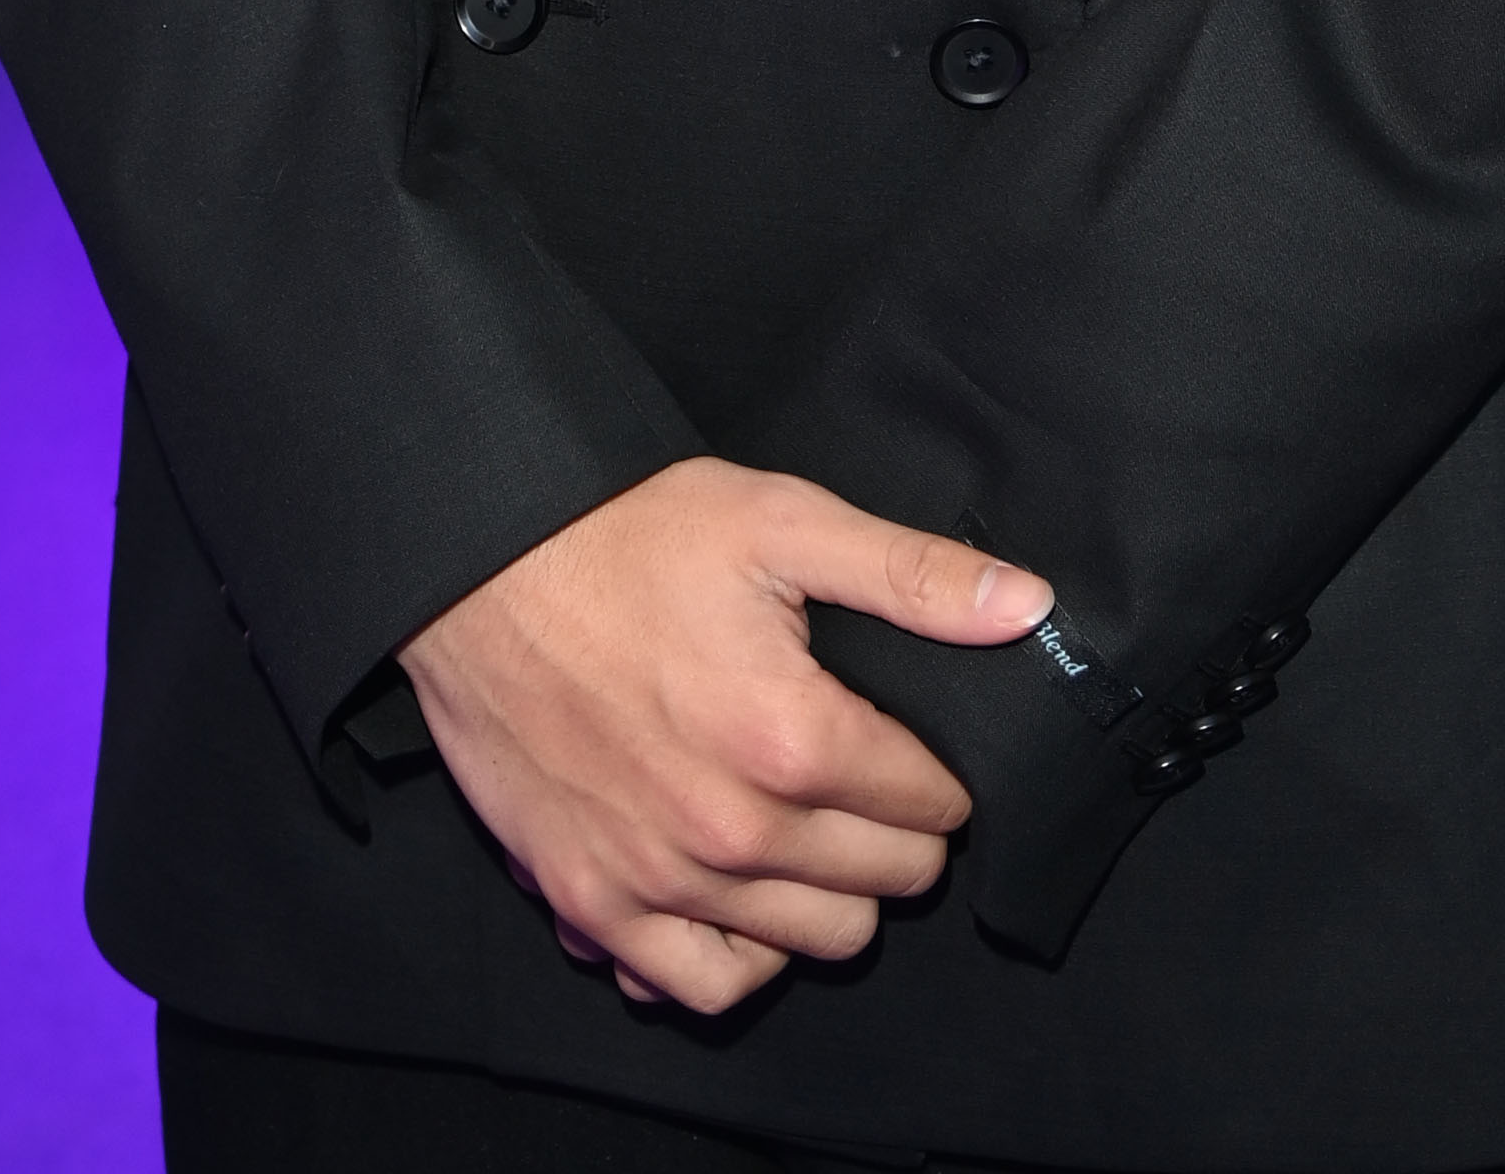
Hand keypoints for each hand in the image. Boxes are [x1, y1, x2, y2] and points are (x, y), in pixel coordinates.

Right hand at [398, 459, 1049, 1017]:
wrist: (479, 563)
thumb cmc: (628, 534)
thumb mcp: (783, 520)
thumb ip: (913, 575)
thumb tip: (1026, 607)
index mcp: (790, 736)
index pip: (929, 806)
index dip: (939, 775)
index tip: (918, 750)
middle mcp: (730, 830)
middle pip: (882, 884)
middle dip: (898, 837)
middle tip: (873, 786)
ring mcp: (657, 880)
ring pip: (810, 944)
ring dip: (832, 898)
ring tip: (819, 838)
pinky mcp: (592, 903)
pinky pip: (701, 985)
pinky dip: (738, 957)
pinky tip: (743, 901)